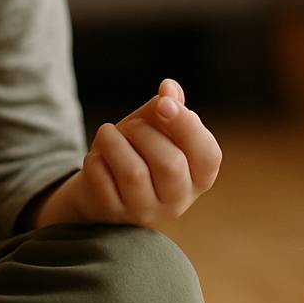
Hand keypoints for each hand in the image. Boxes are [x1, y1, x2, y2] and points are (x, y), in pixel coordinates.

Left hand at [37, 79, 221, 228]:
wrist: (98, 187)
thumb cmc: (136, 151)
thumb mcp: (155, 126)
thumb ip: (167, 105)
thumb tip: (169, 88)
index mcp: (198, 176)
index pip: (208, 155)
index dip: (187, 125)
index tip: (162, 102)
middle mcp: (177, 201)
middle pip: (171, 165)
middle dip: (144, 133)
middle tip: (131, 126)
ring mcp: (144, 212)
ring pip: (133, 173)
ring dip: (115, 142)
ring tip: (107, 133)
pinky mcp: (113, 214)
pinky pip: (102, 181)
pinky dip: (95, 160)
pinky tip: (97, 157)